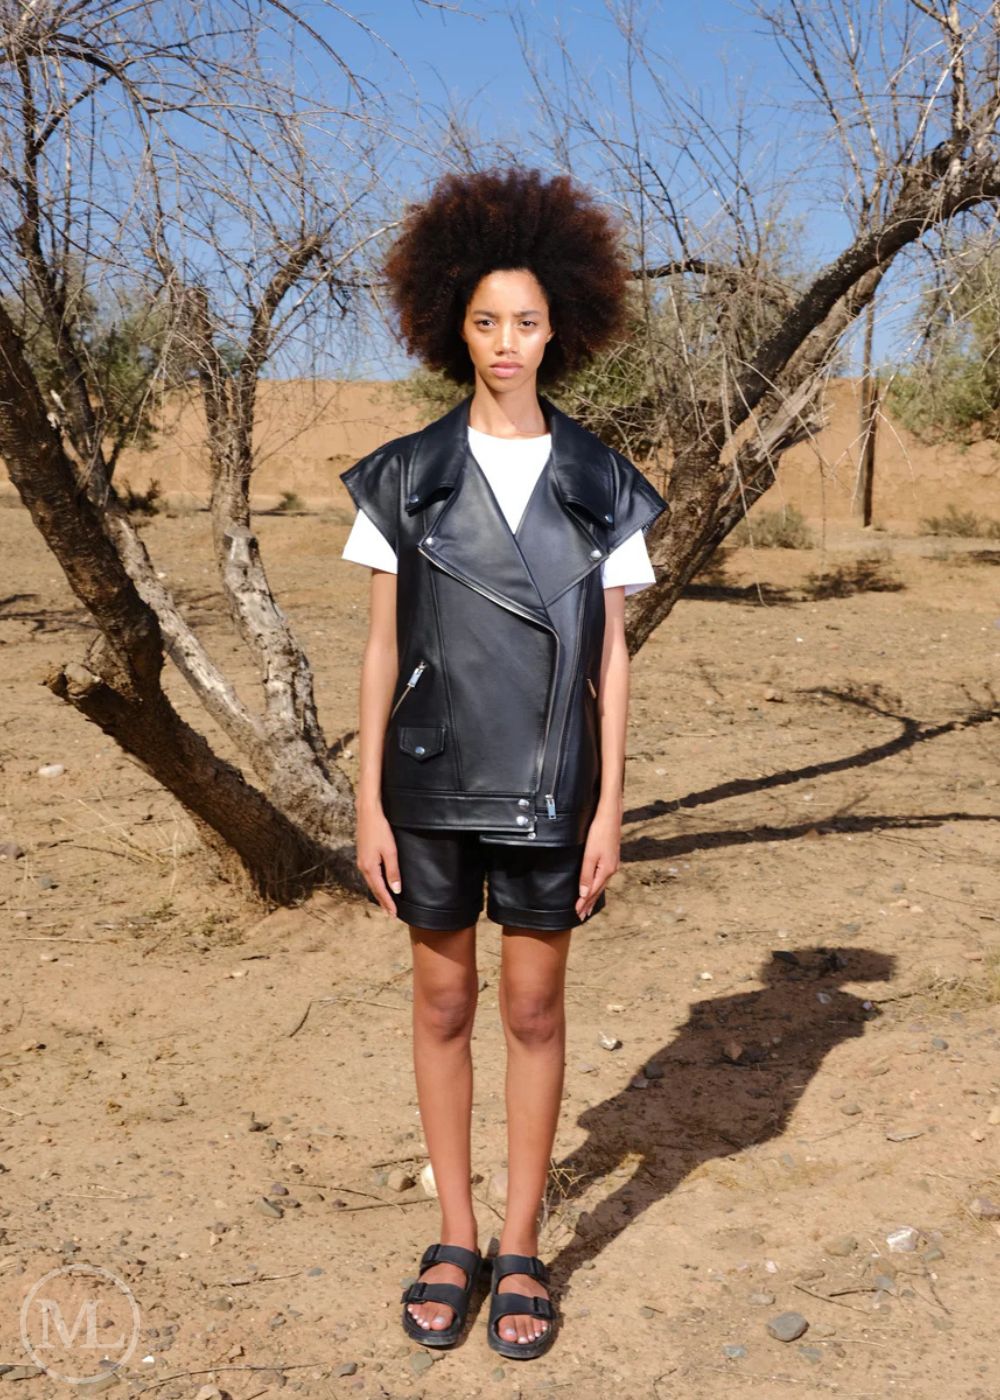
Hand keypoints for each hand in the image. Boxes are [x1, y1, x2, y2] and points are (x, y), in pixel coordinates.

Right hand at [356, 799, 401, 914]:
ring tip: (386, 902)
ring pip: (371, 882)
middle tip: (390, 913)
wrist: (368, 813)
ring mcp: (361, 861)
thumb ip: (393, 871)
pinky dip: (375, 883)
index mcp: (370, 867)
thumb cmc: (380, 829)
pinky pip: (369, 874)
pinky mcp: (363, 855)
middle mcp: (363, 866)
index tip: (393, 914)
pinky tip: (379, 884)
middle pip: (374, 889)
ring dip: (379, 893)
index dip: (388, 903)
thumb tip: (396, 890)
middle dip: (382, 901)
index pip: (380, 890)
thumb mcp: (390, 851)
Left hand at [575, 799, 621, 919]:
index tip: (577, 914)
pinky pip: (603, 878)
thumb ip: (586, 874)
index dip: (583, 903)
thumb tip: (583, 893)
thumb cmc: (599, 832)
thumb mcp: (589, 855)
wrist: (611, 816)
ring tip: (587, 906)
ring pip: (601, 885)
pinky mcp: (611, 858)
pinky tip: (596, 886)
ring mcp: (613, 864)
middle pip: (597, 891)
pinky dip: (597, 886)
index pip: (592, 892)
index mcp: (605, 870)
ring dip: (593, 896)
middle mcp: (611, 869)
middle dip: (588, 903)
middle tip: (581, 916)